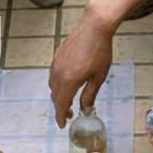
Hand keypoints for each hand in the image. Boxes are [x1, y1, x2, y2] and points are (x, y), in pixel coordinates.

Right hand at [49, 3, 112, 127]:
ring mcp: (56, 64)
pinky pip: (54, 75)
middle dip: (61, 107)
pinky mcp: (57, 56)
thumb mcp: (98, 77)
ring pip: (53, 86)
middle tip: (71, 114)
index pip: (61, 104)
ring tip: (70, 99)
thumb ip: (90, 95)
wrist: (94, 27)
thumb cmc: (99, 51)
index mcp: (69, 81)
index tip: (62, 125)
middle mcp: (58, 73)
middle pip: (55, 97)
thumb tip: (86, 110)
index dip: (61, 116)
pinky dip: (58, 83)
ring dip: (59, 95)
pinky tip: (69, 82)